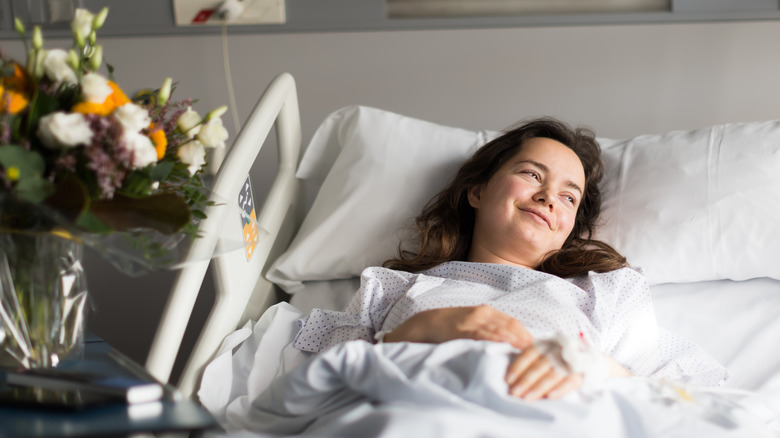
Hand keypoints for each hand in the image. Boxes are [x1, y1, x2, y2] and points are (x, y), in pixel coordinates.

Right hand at [383, 304, 532, 349]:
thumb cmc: (450, 330)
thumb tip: (510, 347)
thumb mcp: (472, 326)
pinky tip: (504, 351)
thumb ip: (489, 332)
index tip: (540, 348)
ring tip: (528, 357)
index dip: (527, 335)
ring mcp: (471, 320)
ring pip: (499, 331)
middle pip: (510, 326)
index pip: (513, 323)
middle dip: (525, 341)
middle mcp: (482, 313)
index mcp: (486, 312)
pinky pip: (481, 336)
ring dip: (515, 344)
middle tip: (540, 356)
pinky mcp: (461, 329)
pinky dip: (495, 343)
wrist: (425, 324)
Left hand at [505, 345, 583, 400]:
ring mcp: (570, 360)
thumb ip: (531, 361)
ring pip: (552, 375)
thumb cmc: (560, 358)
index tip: (508, 380)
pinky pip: (570, 381)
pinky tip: (549, 397)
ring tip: (527, 398)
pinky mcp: (582, 372)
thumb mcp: (545, 353)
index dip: (517, 367)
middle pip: (538, 366)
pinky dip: (559, 389)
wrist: (590, 359)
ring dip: (538, 388)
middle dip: (525, 381)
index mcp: (546, 344)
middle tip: (514, 393)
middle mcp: (557, 350)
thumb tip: (512, 378)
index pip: (528, 354)